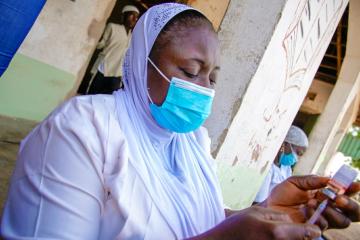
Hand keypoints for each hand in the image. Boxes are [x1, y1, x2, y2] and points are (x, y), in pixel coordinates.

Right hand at [190, 206, 320, 239]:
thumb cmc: (235, 228)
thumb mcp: (255, 212)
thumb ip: (277, 215)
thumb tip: (292, 221)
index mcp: (277, 232)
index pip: (310, 232)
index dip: (313, 228)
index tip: (312, 226)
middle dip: (305, 237)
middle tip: (299, 231)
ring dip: (294, 239)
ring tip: (279, 234)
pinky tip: (271, 238)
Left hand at [264, 175, 359, 228]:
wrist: (268, 207)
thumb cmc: (282, 194)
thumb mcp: (295, 182)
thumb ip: (311, 180)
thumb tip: (328, 179)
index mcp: (326, 195)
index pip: (346, 193)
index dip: (353, 189)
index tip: (356, 185)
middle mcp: (329, 208)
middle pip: (352, 212)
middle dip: (350, 205)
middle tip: (339, 198)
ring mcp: (323, 220)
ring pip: (342, 221)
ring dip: (332, 211)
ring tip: (315, 202)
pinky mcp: (314, 229)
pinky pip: (324, 226)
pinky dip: (318, 216)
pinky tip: (307, 209)